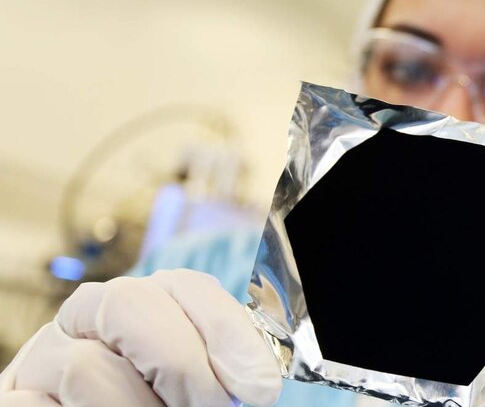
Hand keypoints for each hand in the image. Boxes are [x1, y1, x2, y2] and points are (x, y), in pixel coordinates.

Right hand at [0, 269, 281, 406]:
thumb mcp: (191, 391)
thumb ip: (216, 377)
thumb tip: (252, 385)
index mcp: (145, 307)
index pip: (186, 287)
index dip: (227, 331)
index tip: (261, 386)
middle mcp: (88, 319)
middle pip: (129, 301)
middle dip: (182, 362)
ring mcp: (41, 357)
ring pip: (87, 366)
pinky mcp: (10, 396)